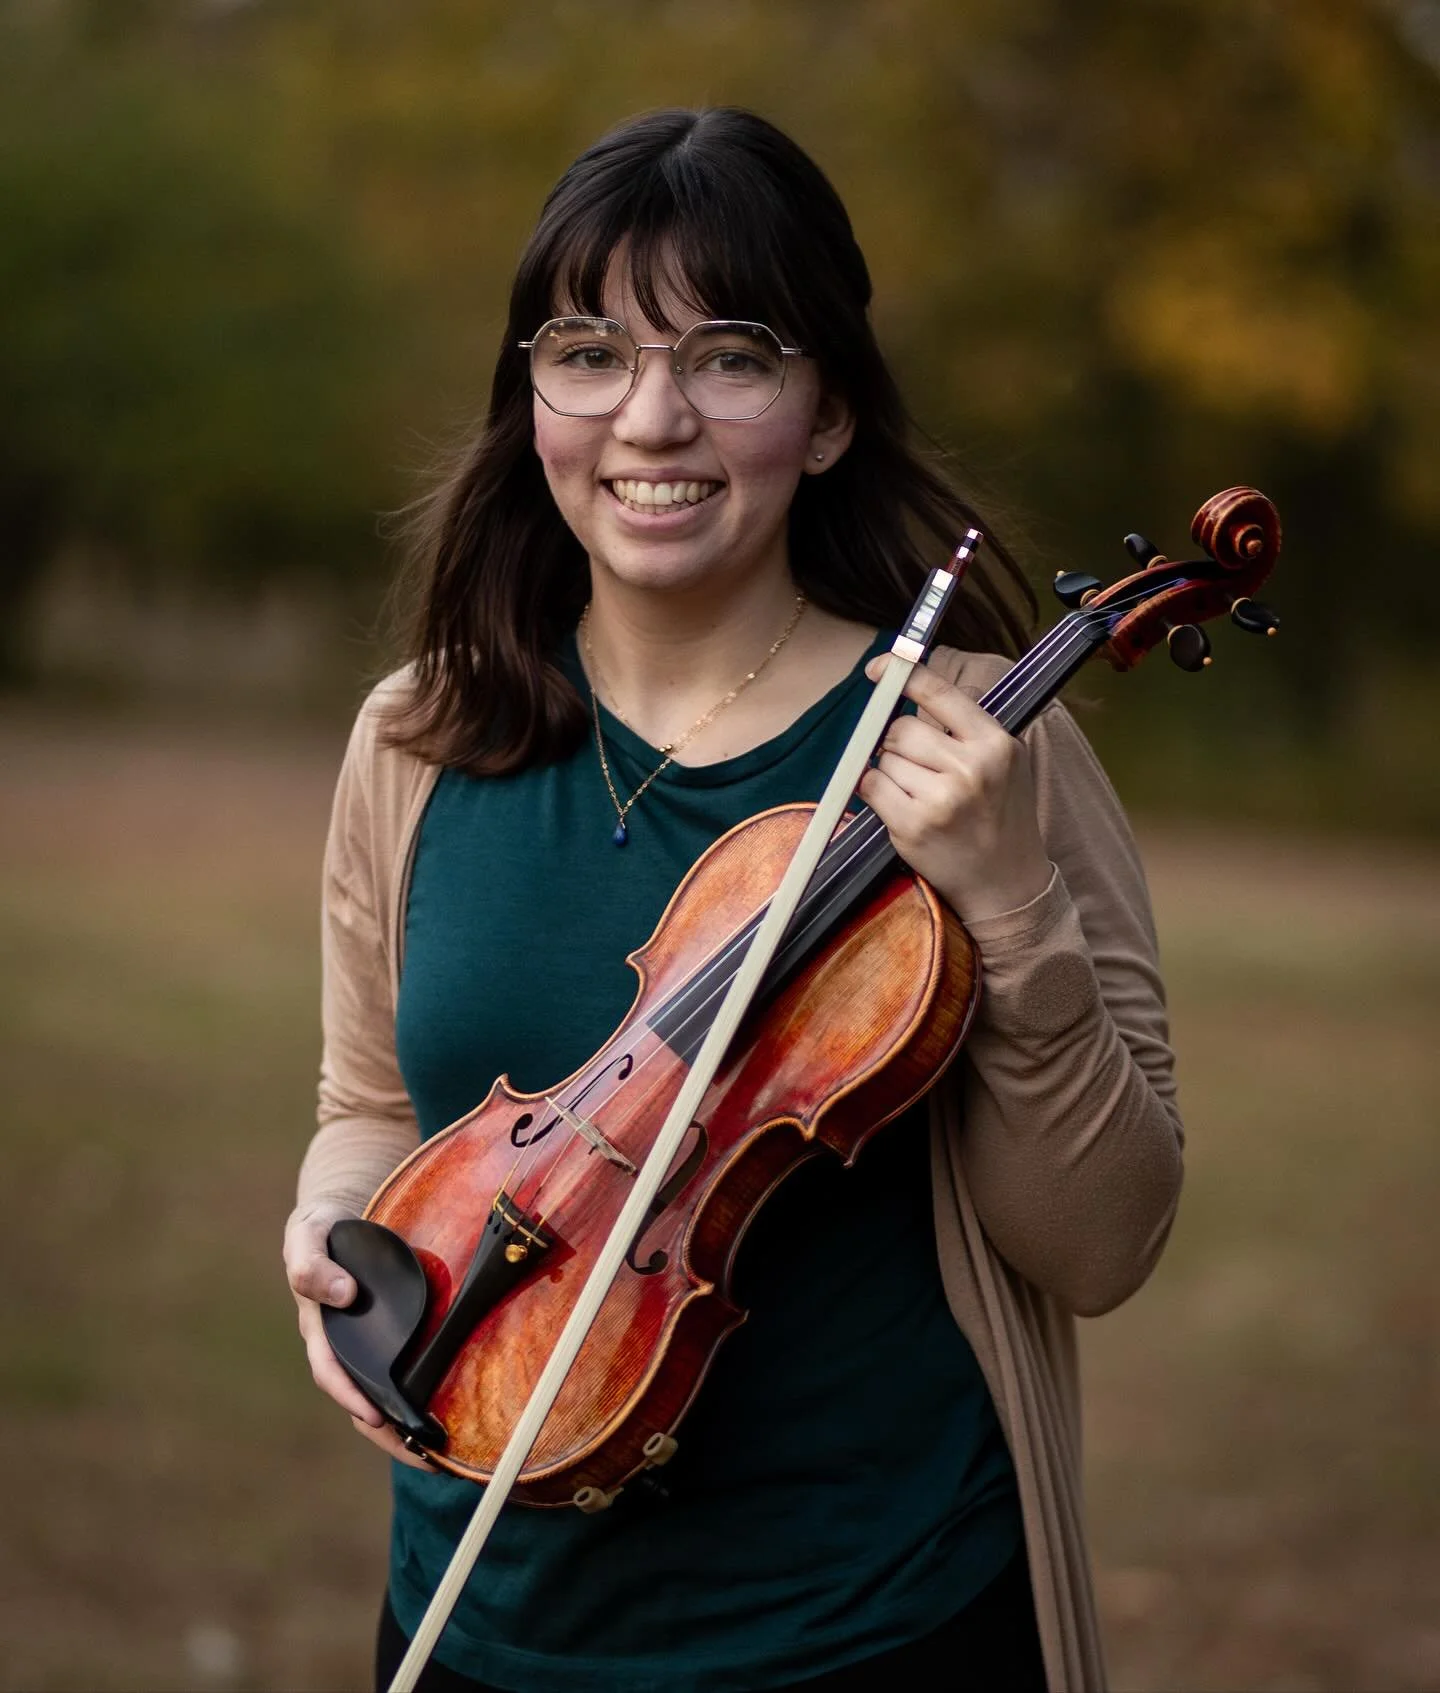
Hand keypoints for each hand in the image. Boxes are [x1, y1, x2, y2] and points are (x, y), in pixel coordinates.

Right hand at [283, 1199, 433, 1470]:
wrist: (337, 1218)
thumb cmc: (319, 1232)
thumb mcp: (307, 1239)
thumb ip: (313, 1265)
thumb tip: (343, 1295)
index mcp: (320, 1330)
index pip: (333, 1374)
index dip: (352, 1397)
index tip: (376, 1418)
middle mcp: (343, 1344)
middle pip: (361, 1399)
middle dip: (389, 1433)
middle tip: (425, 1456)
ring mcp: (365, 1343)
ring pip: (383, 1393)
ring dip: (406, 1424)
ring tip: (441, 1449)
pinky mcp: (388, 1336)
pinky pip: (401, 1370)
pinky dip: (419, 1391)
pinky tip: (448, 1405)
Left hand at [859, 655, 1052, 921]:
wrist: (1008, 884)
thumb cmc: (1000, 817)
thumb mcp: (1003, 763)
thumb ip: (964, 728)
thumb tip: (906, 693)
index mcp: (995, 743)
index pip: (938, 692)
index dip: (901, 674)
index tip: (878, 668)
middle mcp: (970, 768)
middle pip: (902, 728)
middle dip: (899, 743)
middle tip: (920, 768)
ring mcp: (940, 799)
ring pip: (884, 757)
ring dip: (891, 771)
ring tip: (921, 795)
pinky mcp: (913, 826)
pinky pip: (871, 787)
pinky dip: (876, 792)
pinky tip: (901, 807)